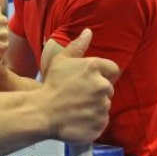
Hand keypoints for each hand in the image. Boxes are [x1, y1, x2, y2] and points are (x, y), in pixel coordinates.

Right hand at [39, 29, 119, 143]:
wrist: (42, 113)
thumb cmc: (51, 85)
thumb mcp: (61, 61)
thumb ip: (77, 46)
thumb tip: (89, 31)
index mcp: (94, 67)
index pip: (113, 69)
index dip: (103, 74)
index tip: (89, 81)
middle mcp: (102, 85)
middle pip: (108, 88)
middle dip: (97, 91)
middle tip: (78, 96)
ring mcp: (102, 106)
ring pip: (104, 105)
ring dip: (95, 107)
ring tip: (77, 108)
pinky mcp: (101, 123)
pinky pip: (101, 121)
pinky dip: (93, 121)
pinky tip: (78, 119)